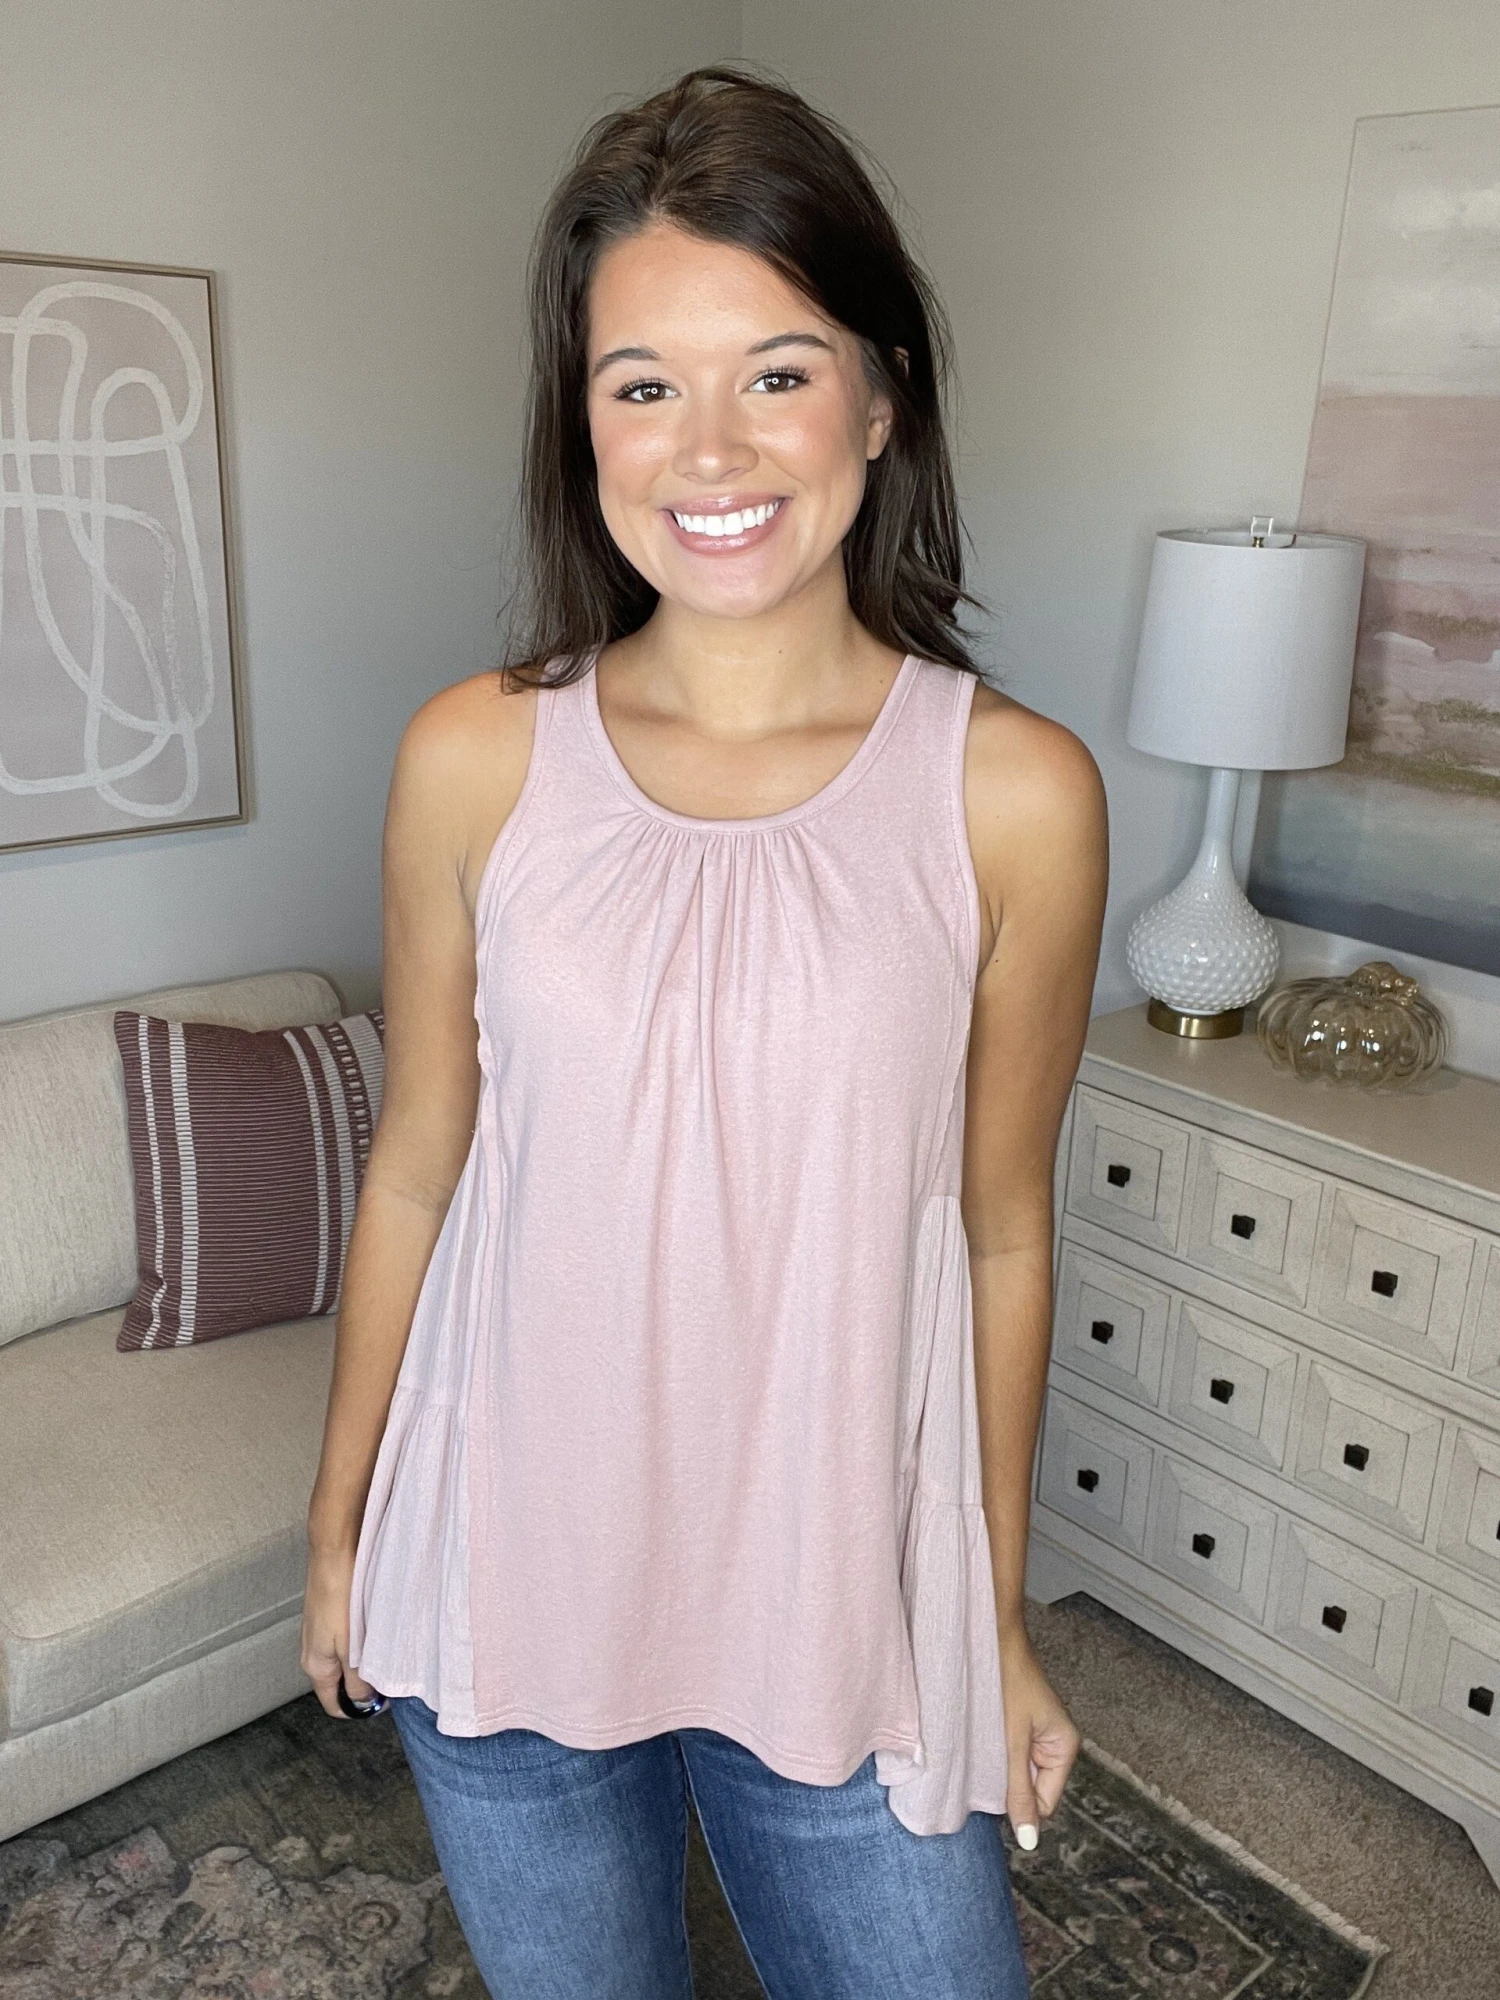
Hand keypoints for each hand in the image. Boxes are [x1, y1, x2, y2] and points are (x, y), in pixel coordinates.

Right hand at [301, 1540, 379, 1718]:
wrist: (333, 1553)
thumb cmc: (339, 1596)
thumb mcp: (352, 1648)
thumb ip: (357, 1680)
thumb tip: (363, 1703)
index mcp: (315, 1666)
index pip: (333, 1705)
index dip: (357, 1709)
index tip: (382, 1702)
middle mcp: (312, 1652)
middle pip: (339, 1683)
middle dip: (364, 1683)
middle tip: (390, 1672)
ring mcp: (319, 1633)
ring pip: (344, 1660)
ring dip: (364, 1660)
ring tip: (384, 1648)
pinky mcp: (328, 1616)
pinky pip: (345, 1639)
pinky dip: (361, 1640)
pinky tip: (375, 1629)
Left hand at [997, 1622, 1079, 1849]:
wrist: (991, 1634)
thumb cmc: (1006, 1679)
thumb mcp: (1011, 1742)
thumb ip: (1019, 1791)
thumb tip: (1029, 1839)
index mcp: (1065, 1748)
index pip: (1045, 1803)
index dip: (1018, 1803)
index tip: (991, 1787)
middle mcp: (1056, 1742)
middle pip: (1031, 1788)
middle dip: (1007, 1782)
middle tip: (986, 1760)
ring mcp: (1038, 1733)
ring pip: (1017, 1771)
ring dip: (998, 1765)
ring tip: (984, 1744)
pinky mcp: (1021, 1723)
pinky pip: (1009, 1752)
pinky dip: (994, 1751)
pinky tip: (982, 1737)